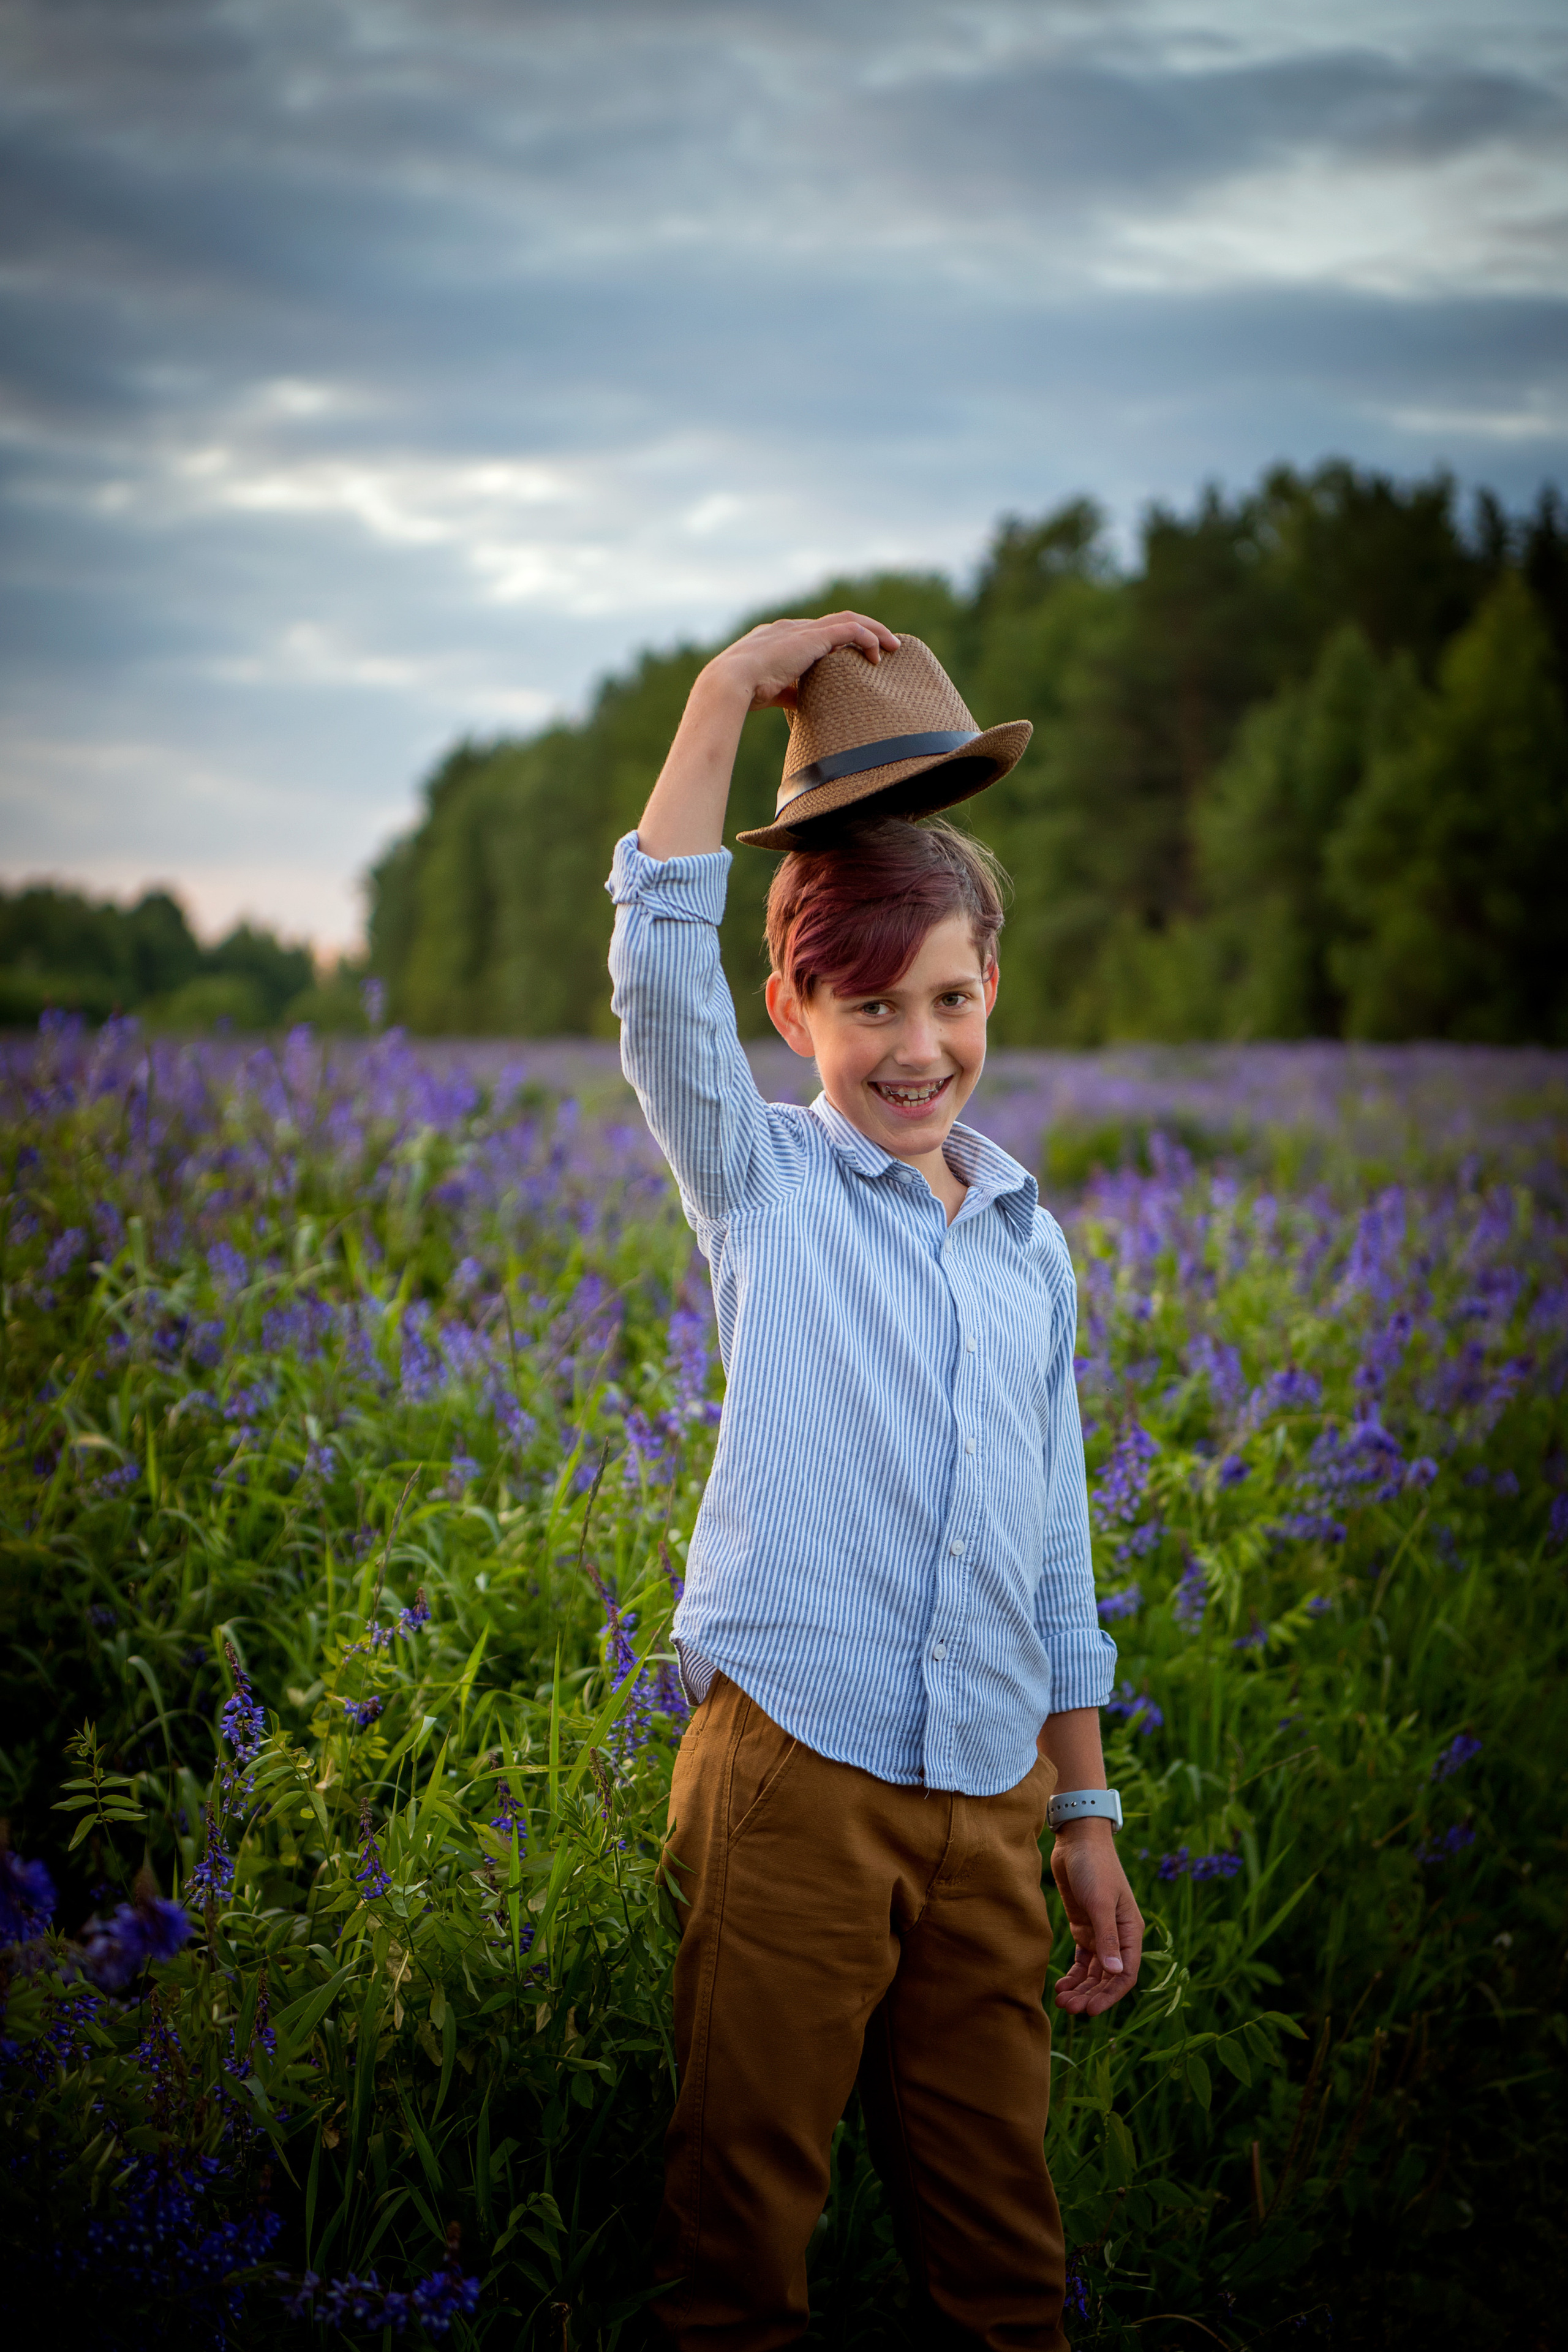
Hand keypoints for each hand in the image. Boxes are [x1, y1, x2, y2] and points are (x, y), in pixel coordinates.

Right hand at [704, 611, 898, 712]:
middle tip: (885, 646)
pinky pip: (849, 630)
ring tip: (892, 646)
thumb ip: (789, 692)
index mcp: (779, 637)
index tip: (858, 655)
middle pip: (837, 621)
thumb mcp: (772, 692)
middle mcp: (792, 628)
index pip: (817, 632)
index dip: (840, 641)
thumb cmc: (743, 692)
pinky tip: (878, 653)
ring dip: (874, 631)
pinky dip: (868, 638)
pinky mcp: (812, 637)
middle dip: (864, 631)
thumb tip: (801, 703)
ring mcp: (802, 630)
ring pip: (848, 620)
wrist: (730, 683)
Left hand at [1049, 1824, 1143, 2016]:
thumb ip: (1107, 1938)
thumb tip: (1115, 1974)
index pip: (1126, 1974)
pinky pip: (1081, 1960)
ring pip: (1093, 1972)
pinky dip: (1074, 1975)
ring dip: (1081, 1989)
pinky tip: (1061, 1986)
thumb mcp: (1100, 1902)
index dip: (1110, 1995)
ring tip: (1062, 2002)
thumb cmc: (1094, 1867)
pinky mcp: (1083, 1927)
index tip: (1091, 2010)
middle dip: (1090, 1995)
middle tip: (1068, 2008)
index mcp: (1130, 1931)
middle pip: (1107, 1977)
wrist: (1077, 1840)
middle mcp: (1117, 1936)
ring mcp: (1099, 1933)